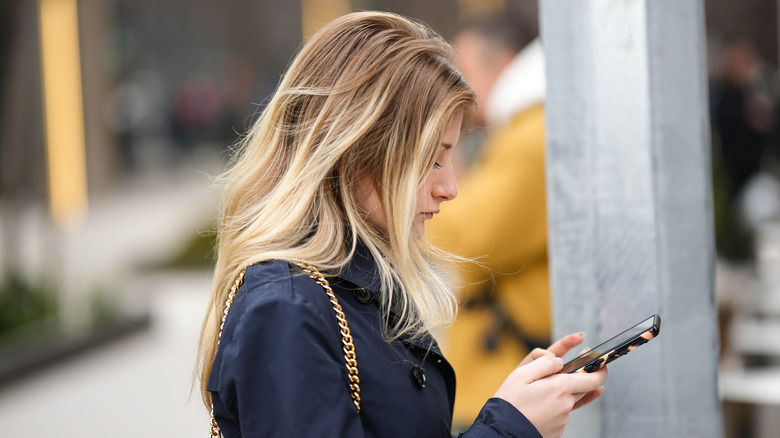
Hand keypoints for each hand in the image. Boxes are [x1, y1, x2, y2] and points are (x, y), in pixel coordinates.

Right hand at [493, 333, 607, 437]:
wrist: (503, 431)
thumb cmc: (510, 402)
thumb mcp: (522, 374)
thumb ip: (544, 363)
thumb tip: (561, 360)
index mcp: (560, 388)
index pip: (592, 378)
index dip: (600, 369)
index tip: (601, 363)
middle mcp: (566, 404)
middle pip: (583, 388)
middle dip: (581, 377)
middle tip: (572, 367)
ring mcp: (563, 419)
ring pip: (570, 400)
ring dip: (564, 392)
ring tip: (544, 389)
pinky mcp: (557, 429)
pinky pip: (562, 412)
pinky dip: (556, 405)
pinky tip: (542, 404)